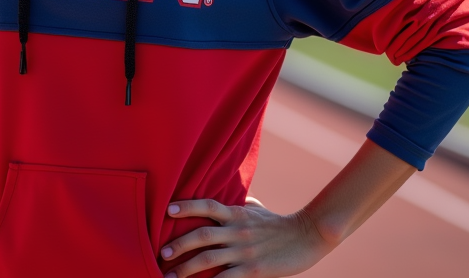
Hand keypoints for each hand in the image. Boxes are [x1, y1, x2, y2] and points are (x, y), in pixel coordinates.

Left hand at [159, 196, 333, 277]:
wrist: (307, 236)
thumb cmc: (278, 223)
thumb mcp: (257, 209)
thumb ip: (240, 205)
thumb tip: (232, 198)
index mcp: (237, 214)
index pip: (208, 205)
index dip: (187, 206)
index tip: (167, 210)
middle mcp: (237, 231)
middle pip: (201, 235)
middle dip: (179, 244)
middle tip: (162, 253)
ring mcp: (244, 251)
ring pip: (209, 259)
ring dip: (186, 268)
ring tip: (169, 276)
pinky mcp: (253, 270)